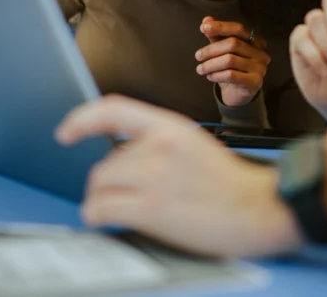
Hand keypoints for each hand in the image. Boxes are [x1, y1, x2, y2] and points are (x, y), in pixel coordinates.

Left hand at [55, 95, 301, 257]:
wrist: (260, 209)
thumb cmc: (231, 184)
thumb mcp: (194, 145)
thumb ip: (160, 143)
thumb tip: (123, 156)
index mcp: (171, 127)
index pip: (114, 109)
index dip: (83, 119)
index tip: (66, 132)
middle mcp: (160, 146)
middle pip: (106, 161)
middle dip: (108, 181)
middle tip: (121, 195)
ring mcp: (155, 177)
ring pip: (100, 184)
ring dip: (102, 199)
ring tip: (116, 208)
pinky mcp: (152, 208)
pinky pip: (102, 208)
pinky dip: (98, 214)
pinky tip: (106, 217)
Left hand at [197, 17, 270, 106]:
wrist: (239, 93)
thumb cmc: (231, 68)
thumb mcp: (223, 50)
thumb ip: (216, 35)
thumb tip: (206, 20)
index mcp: (255, 40)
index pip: (238, 29)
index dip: (221, 27)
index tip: (203, 28)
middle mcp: (261, 52)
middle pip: (233, 44)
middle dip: (211, 49)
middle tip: (197, 56)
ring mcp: (260, 68)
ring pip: (230, 60)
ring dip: (210, 64)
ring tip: (200, 69)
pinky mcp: (255, 82)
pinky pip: (231, 75)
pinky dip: (216, 75)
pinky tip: (209, 76)